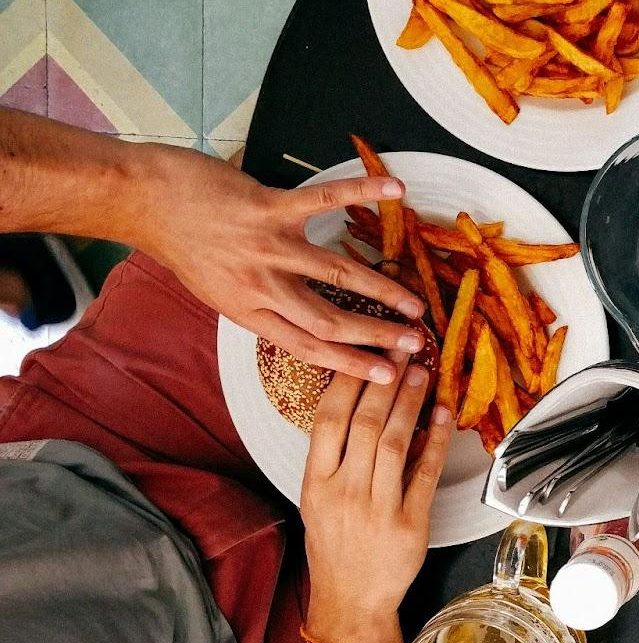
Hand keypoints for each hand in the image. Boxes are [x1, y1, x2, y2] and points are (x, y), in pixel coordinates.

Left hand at [132, 144, 425, 382]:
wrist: (143, 201)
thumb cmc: (181, 244)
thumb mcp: (216, 290)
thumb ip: (259, 304)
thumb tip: (300, 317)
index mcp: (248, 312)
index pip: (307, 347)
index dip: (351, 364)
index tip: (386, 375)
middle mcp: (261, 286)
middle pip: (329, 320)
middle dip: (377, 336)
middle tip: (414, 343)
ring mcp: (267, 246)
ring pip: (336, 274)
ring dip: (381, 289)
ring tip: (414, 302)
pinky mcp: (268, 208)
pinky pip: (324, 201)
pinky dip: (362, 192)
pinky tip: (395, 190)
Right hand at [300, 359, 451, 642]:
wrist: (351, 600)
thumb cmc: (335, 546)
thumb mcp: (319, 499)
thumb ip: (335, 457)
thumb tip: (363, 406)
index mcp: (316, 483)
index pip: (328, 420)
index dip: (348, 381)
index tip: (365, 352)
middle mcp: (344, 492)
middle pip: (365, 424)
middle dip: (385, 381)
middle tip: (401, 349)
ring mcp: (378, 508)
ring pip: (396, 442)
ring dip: (411, 403)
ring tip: (421, 373)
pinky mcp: (410, 524)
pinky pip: (426, 473)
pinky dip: (437, 441)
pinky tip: (444, 415)